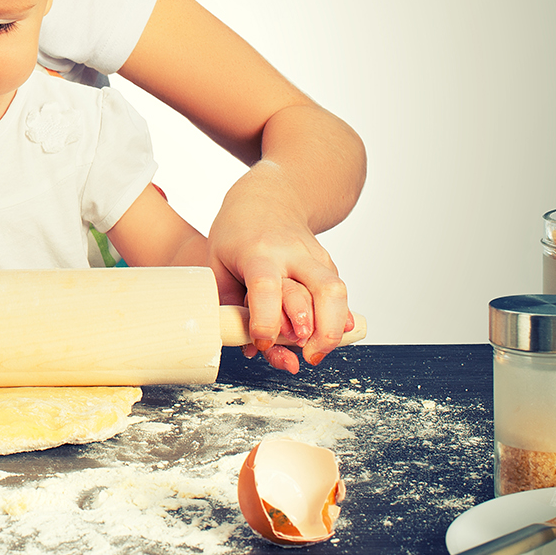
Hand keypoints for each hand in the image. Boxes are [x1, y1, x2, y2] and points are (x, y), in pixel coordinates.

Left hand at [209, 163, 350, 373]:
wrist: (268, 198)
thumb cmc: (236, 235)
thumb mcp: (217, 264)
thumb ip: (231, 305)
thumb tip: (253, 350)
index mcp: (258, 253)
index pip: (267, 287)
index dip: (265, 320)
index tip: (261, 342)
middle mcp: (293, 254)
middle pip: (321, 289)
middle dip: (320, 330)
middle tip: (307, 356)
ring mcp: (315, 259)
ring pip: (338, 293)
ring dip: (333, 330)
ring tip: (316, 354)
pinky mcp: (327, 266)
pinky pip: (338, 297)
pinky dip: (335, 321)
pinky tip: (327, 338)